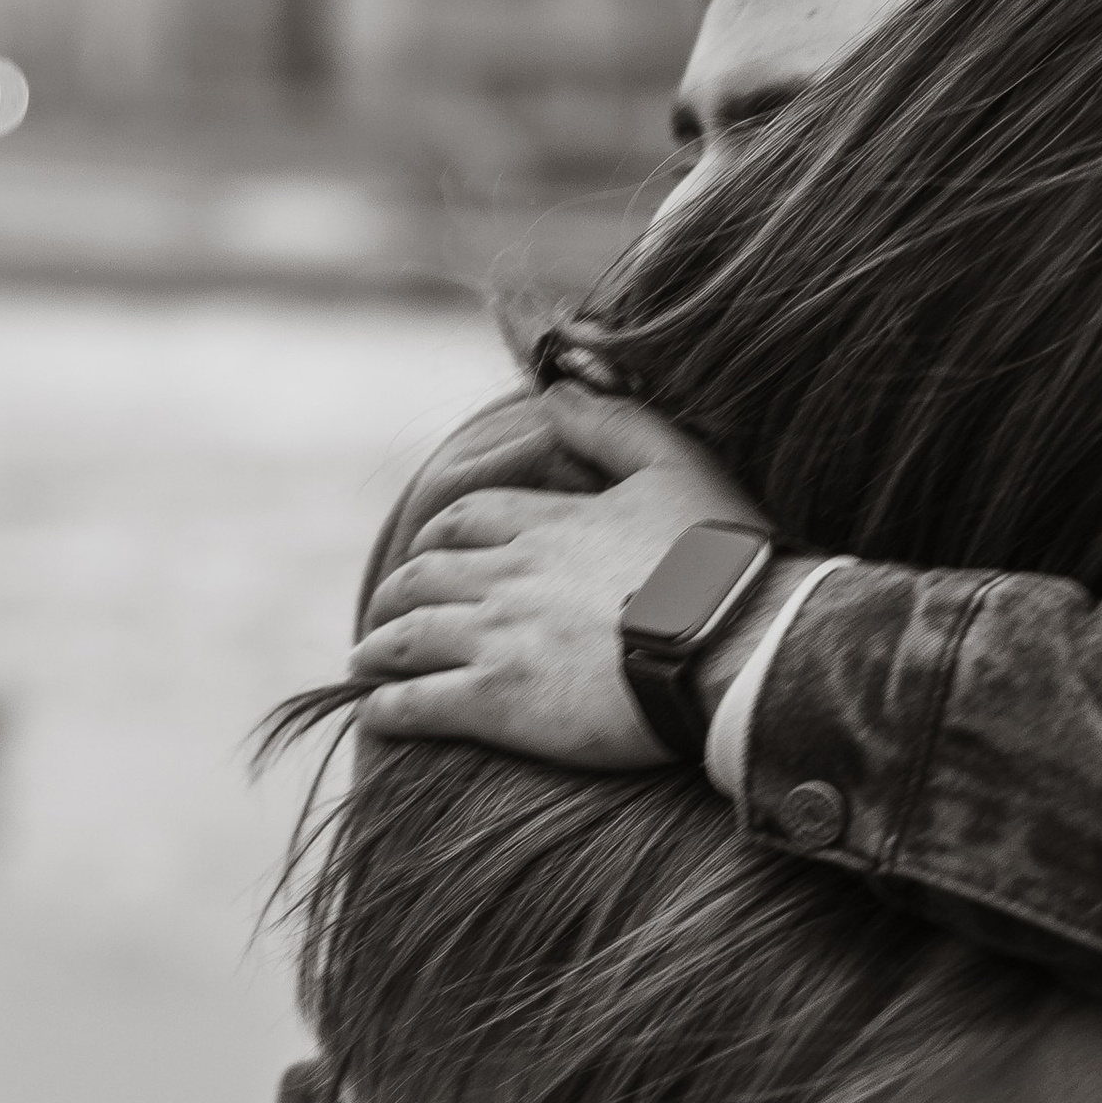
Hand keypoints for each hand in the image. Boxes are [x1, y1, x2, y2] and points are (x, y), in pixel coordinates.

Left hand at [350, 384, 796, 769]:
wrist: (735, 647)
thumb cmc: (717, 563)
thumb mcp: (675, 467)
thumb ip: (612, 426)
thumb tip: (556, 391)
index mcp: (547, 524)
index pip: (466, 520)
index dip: (438, 537)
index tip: (428, 553)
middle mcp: (509, 575)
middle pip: (424, 576)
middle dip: (396, 593)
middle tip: (385, 611)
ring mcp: (497, 637)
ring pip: (408, 635)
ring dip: (378, 647)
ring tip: (366, 662)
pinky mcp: (498, 701)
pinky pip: (418, 702)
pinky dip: (387, 704)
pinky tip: (376, 711)